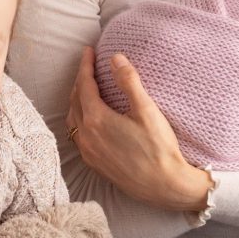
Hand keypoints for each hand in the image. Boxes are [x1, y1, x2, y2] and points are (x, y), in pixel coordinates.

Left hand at [66, 46, 211, 211]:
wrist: (166, 186)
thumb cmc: (159, 148)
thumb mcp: (146, 110)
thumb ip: (129, 82)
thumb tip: (115, 58)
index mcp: (96, 120)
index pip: (84, 85)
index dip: (85, 65)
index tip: (88, 51)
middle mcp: (87, 137)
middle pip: (75, 100)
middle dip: (80, 79)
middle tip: (88, 64)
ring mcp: (88, 152)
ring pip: (73, 118)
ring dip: (76, 99)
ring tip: (86, 86)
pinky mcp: (94, 164)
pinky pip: (77, 134)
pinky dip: (78, 118)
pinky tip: (88, 116)